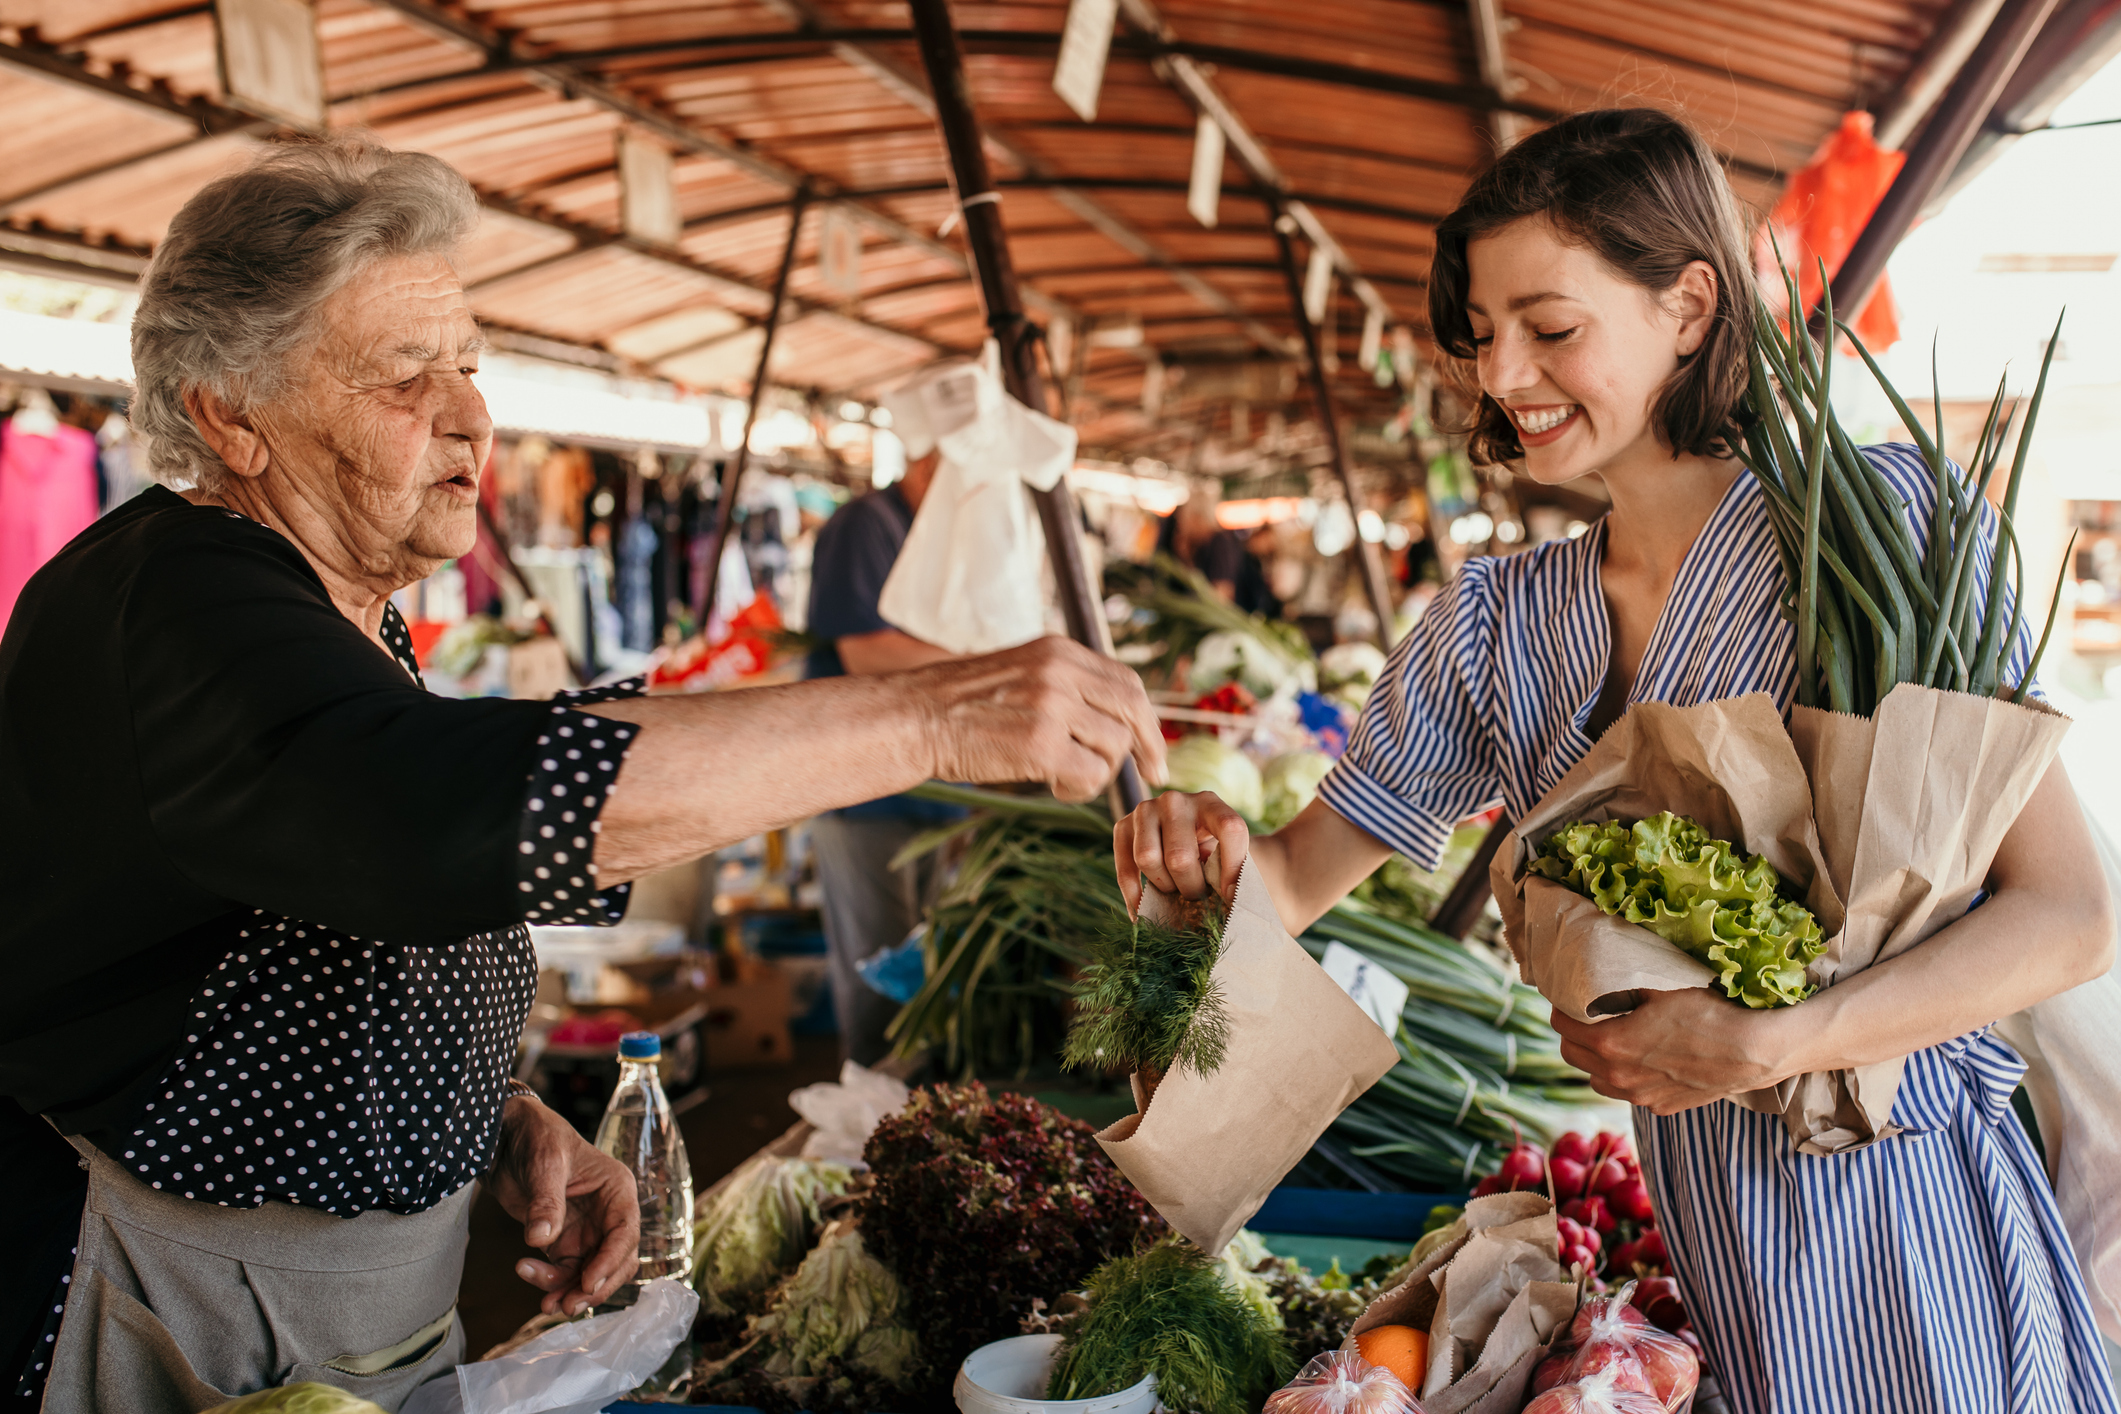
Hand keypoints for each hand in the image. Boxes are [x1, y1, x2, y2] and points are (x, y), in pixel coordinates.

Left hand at [488, 1094, 639, 1315]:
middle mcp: (608, 1213)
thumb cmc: (537, 1138)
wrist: (506, 1137)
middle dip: (594, 1286)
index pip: (624, 1232)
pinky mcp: (564, 1242)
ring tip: (546, 1305)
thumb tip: (541, 1241)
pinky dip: (550, 1282)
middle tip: (567, 1306)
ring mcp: (587, 1230)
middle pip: (615, 1260)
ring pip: (590, 1273)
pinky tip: (526, 1272)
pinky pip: (565, 1272)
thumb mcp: (544, 1164)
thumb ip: (546, 1203)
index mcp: (616, 1189)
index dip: (610, 1261)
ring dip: (570, 1291)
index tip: (588, 1284)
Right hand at [920, 637, 1166, 802]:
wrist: (913, 718)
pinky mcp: (1040, 745)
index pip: (1126, 682)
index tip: (1152, 745)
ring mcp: (1051, 707)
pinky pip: (1090, 775)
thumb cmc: (962, 706)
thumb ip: (1067, 686)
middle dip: (1147, 746)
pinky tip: (1054, 785)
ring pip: (1112, 748)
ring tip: (1064, 776)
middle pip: (1131, 711)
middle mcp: (1060, 672)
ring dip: (1098, 771)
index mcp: (1059, 651)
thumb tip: (1120, 719)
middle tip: (1151, 773)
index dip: (1146, 717)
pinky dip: (1080, 788)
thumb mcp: (1022, 674)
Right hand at [1114, 789, 1249, 915]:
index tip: (1231, 895)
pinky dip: (1134, 896)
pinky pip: (1124, 869)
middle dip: (1190, 887)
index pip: (1229, 828)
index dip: (1233, 866)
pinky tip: (1142, 913)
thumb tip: (1227, 900)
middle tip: (1198, 895)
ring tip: (1175, 891)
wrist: (1183, 833)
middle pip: (1179, 856)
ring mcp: (1145, 810)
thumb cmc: (1211, 849)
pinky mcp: (1122, 826)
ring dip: (1164, 887)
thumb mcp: (1228, 851)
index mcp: (1210, 802)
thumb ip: (1232, 871)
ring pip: (1147, 859)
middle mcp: (1175, 801)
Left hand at [1549, 989, 1803, 1115]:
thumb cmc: (1707, 1011)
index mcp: (1610, 1044)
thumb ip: (1621, 989)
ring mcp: (1641, 1097)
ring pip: (1598, 1080)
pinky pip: (1630, 1093)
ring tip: (1611, 1040)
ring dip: (1596, 1061)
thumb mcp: (1658, 989)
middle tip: (1584, 1018)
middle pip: (1572, 1056)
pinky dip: (1626, 1077)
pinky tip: (1644, 1060)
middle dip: (1572, 1035)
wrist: (1753, 1050)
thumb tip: (1598, 979)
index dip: (1561, 1009)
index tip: (1567, 999)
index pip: (1564, 1027)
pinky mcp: (1662, 1107)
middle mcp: (1619, 1077)